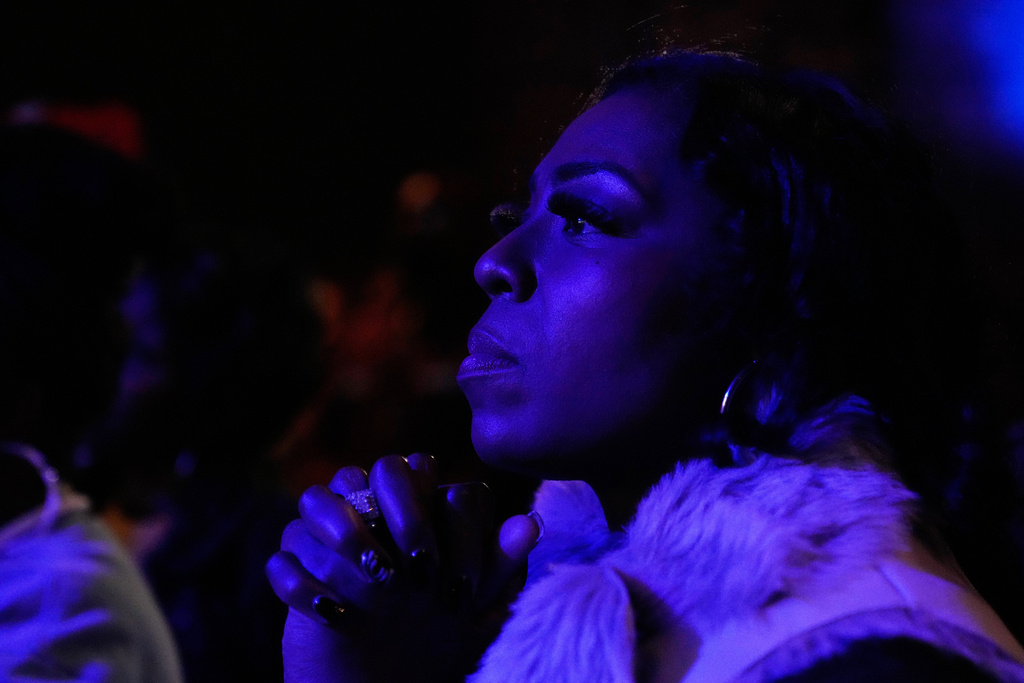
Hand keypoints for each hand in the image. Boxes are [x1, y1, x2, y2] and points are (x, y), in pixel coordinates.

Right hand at [266, 454, 541, 682]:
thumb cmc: (440, 636)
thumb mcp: (478, 608)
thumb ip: (499, 566)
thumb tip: (530, 524)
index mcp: (413, 507)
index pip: (417, 467)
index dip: (435, 508)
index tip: (451, 569)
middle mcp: (369, 511)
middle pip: (367, 470)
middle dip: (394, 512)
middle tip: (415, 569)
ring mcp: (326, 540)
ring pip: (312, 500)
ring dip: (340, 533)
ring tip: (375, 584)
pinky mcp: (292, 574)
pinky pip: (280, 560)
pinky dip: (302, 586)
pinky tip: (336, 617)